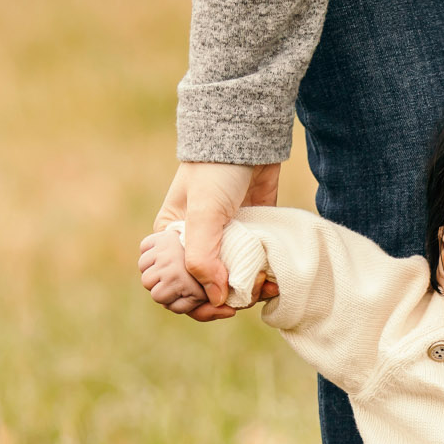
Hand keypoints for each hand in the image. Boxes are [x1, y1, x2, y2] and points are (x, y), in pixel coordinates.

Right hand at [148, 160, 279, 320]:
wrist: (247, 138)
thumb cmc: (215, 170)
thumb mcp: (203, 213)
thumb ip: (202, 257)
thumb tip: (215, 298)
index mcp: (170, 241)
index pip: (171, 287)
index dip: (189, 302)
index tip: (213, 304)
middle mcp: (193, 247)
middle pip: (200, 293)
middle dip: (219, 303)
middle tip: (239, 303)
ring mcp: (222, 245)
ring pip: (229, 285)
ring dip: (246, 295)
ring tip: (264, 291)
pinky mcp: (248, 241)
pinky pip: (251, 271)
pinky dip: (261, 282)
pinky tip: (273, 284)